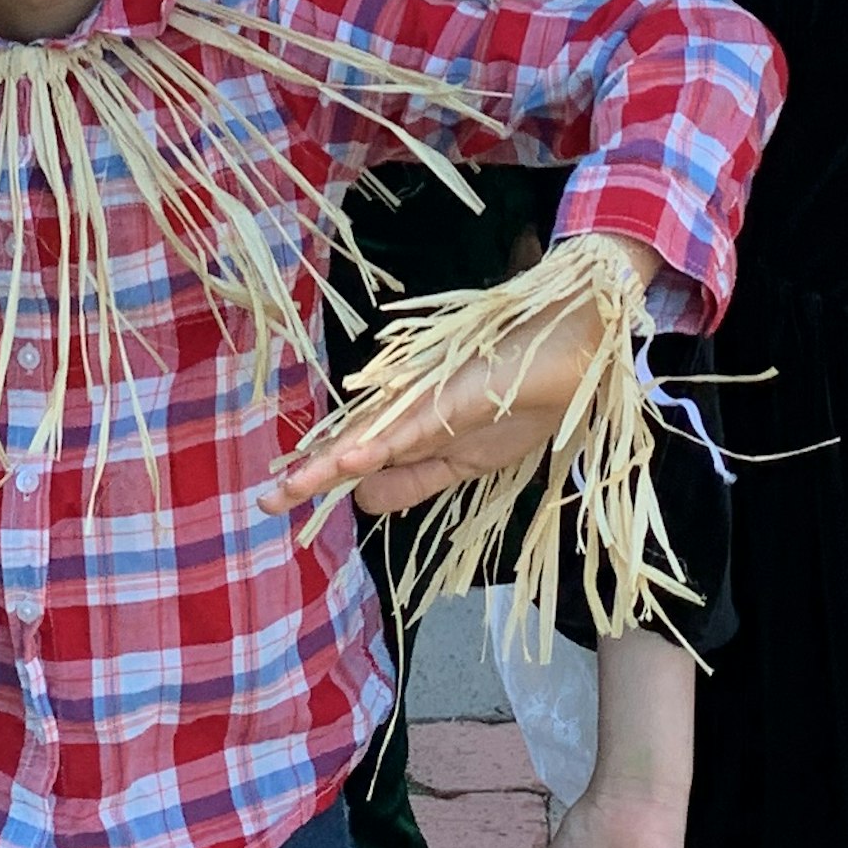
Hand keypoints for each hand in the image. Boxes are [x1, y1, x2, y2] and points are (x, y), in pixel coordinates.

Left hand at [266, 261, 613, 520]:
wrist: (579, 346)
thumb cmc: (529, 396)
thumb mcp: (470, 461)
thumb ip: (416, 476)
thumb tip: (362, 494)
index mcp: (422, 431)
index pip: (366, 458)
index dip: (328, 476)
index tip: (287, 493)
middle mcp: (417, 412)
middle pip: (356, 446)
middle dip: (313, 476)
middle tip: (269, 501)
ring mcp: (432, 401)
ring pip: (371, 437)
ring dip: (330, 465)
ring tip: (292, 487)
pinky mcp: (452, 396)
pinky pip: (409, 426)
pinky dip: (378, 446)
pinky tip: (346, 462)